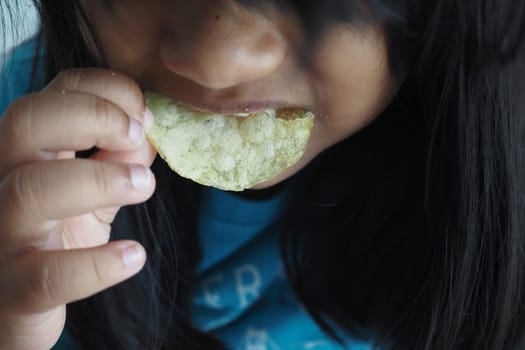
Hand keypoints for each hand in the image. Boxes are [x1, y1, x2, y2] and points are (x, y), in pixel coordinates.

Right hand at [0, 68, 156, 349]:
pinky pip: (47, 275)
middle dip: (93, 116)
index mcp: (26, 154)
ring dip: (100, 179)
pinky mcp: (14, 290)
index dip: (104, 90)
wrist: (20, 306)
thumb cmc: (58, 238)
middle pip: (26, 122)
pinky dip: (98, 265)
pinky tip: (134, 255)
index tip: (145, 113)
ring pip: (31, 191)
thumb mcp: (92, 192)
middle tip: (139, 135)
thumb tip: (147, 130)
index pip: (53, 94)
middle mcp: (2, 182)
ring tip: (144, 186)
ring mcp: (3, 235)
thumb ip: (117, 159)